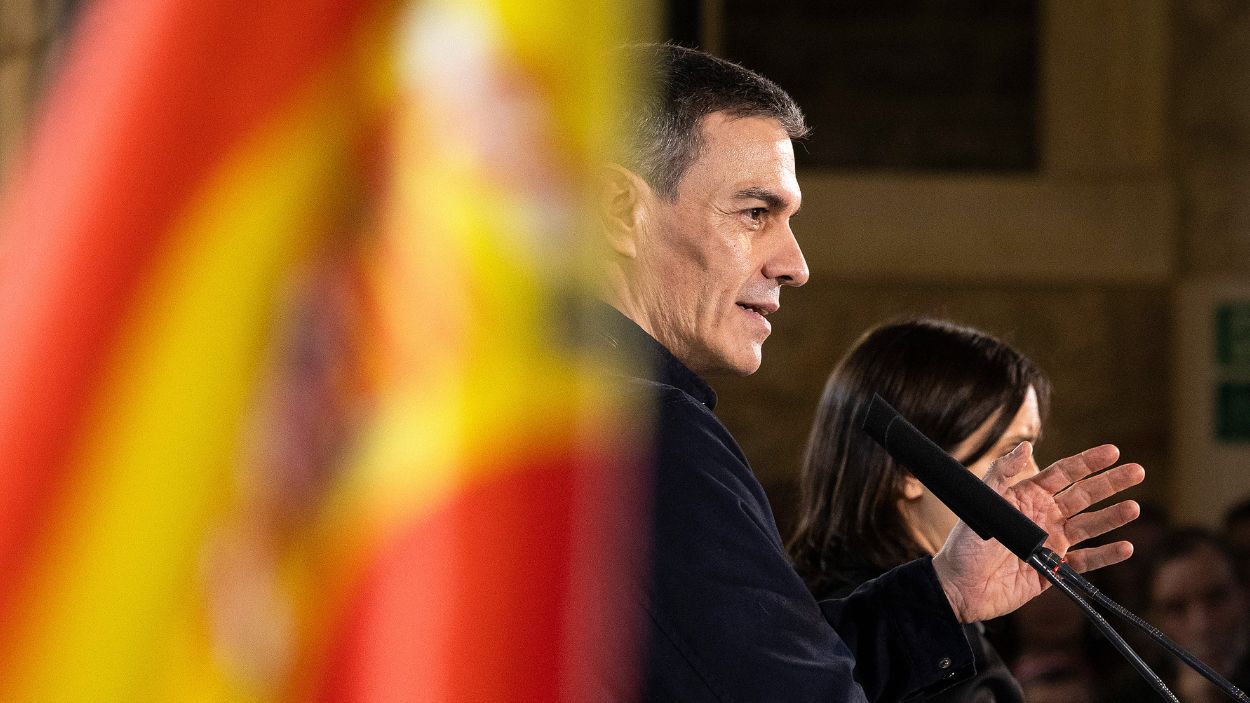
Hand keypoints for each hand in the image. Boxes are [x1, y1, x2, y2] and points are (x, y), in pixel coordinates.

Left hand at [931, 441, 1143, 622]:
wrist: (958, 586)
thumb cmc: (965, 544)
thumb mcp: (982, 503)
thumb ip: (1002, 473)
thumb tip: (1025, 445)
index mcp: (1028, 497)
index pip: (1064, 474)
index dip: (1088, 463)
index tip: (1113, 451)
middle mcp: (1044, 517)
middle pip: (1084, 496)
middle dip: (1111, 484)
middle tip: (1138, 471)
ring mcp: (1051, 544)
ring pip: (1089, 527)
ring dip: (1112, 517)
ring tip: (1133, 508)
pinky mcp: (1053, 571)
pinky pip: (1085, 562)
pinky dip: (1105, 556)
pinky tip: (1124, 547)